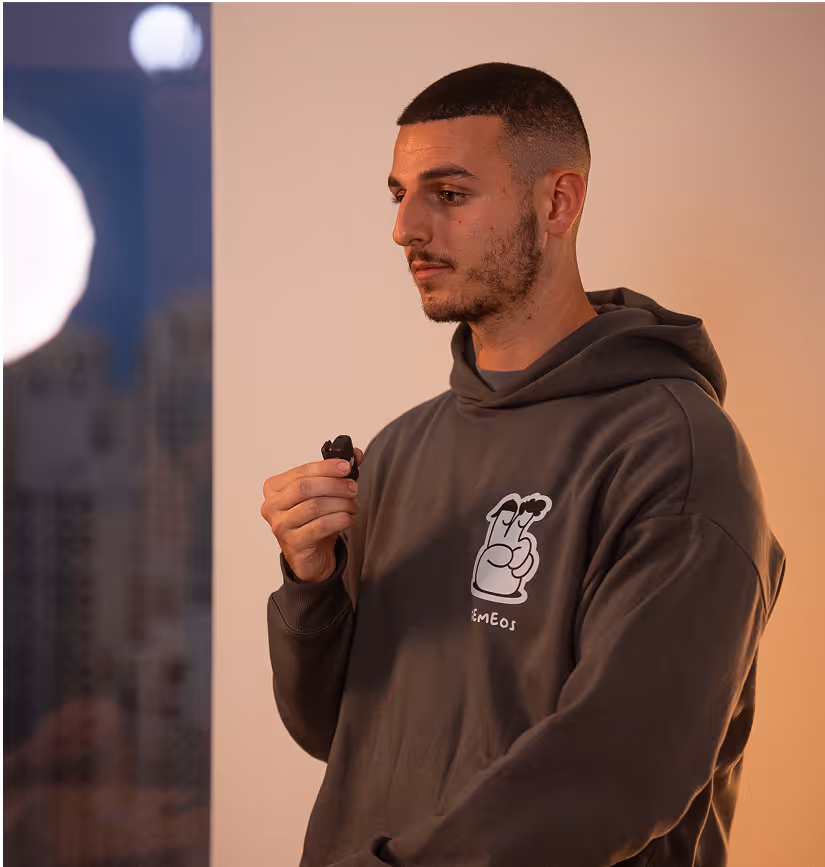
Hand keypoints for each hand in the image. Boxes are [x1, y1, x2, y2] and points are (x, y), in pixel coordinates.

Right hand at [261, 447, 363, 581]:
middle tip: (353, 488)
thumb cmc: (313, 521)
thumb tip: (355, 454)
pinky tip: (349, 518)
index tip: (346, 466)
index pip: (301, 472)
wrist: (311, 556)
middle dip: (335, 485)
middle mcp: (272, 506)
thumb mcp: (322, 494)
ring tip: (353, 505)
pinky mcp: (294, 544)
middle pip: (305, 488)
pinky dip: (339, 519)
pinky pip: (320, 526)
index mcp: (274, 488)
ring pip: (314, 507)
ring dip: (340, 503)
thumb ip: (336, 473)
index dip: (326, 467)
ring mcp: (281, 526)